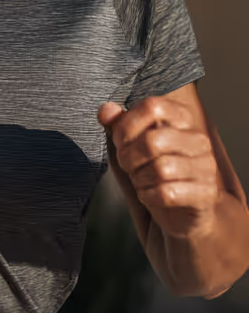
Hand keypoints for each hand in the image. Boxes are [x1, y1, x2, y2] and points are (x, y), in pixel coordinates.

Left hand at [98, 95, 224, 237]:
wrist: (179, 206)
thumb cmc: (152, 166)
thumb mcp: (131, 142)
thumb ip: (118, 123)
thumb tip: (106, 110)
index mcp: (182, 118)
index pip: (152, 106)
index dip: (127, 124)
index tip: (121, 141)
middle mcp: (199, 139)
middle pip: (152, 140)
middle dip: (128, 157)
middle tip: (127, 166)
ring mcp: (206, 166)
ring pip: (160, 169)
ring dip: (139, 179)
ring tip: (140, 181)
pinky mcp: (207, 193)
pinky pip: (168, 193)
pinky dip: (149, 196)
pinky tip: (149, 195)